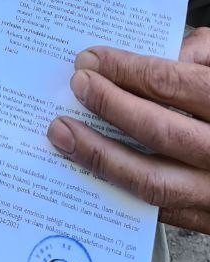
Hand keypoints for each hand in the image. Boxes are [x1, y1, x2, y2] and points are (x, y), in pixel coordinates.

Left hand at [47, 29, 209, 231]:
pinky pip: (163, 210)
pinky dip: (124, 190)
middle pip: (159, 131)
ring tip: (64, 134)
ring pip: (154, 181)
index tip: (89, 59)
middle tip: (76, 86)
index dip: (125, 69)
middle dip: (110, 106)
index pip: (170, 82)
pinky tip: (96, 169)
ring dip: (101, 157)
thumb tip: (158, 52)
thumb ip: (201, 51)